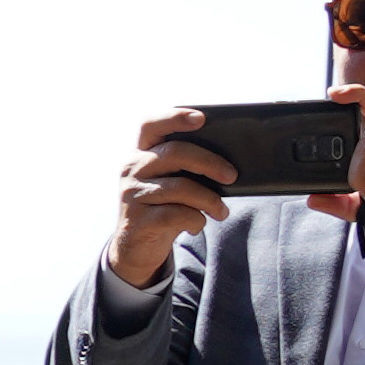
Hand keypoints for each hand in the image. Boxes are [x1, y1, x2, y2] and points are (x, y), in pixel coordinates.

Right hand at [109, 109, 236, 287]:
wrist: (137, 247)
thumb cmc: (164, 206)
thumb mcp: (172, 182)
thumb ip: (188, 168)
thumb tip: (229, 166)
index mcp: (142, 153)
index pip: (151, 124)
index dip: (175, 117)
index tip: (202, 118)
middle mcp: (132, 169)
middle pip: (175, 153)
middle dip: (210, 162)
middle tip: (232, 175)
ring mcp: (132, 195)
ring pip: (180, 187)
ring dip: (209, 200)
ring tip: (221, 211)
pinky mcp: (137, 220)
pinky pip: (177, 214)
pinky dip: (196, 220)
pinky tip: (198, 224)